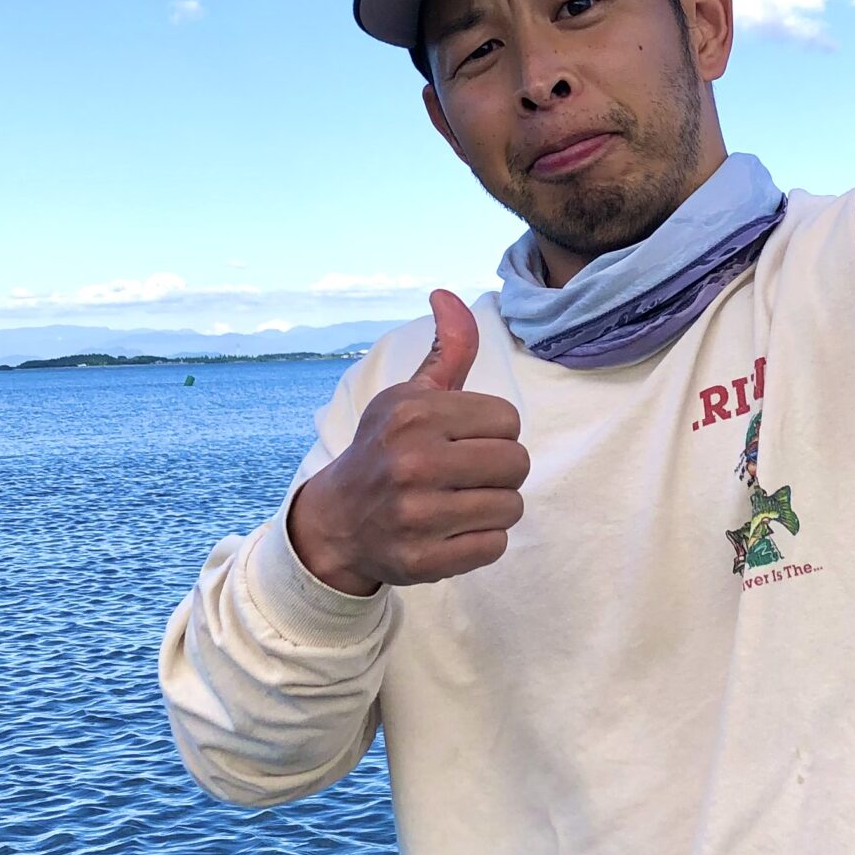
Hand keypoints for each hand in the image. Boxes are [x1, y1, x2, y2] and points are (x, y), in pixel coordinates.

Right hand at [286, 291, 527, 595]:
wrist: (337, 521)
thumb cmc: (384, 449)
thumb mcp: (409, 396)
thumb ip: (446, 350)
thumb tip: (447, 294)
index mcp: (414, 415)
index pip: (509, 420)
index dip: (494, 431)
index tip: (464, 440)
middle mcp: (413, 462)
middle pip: (517, 463)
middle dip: (500, 470)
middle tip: (466, 474)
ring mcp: (417, 515)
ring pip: (511, 506)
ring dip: (494, 506)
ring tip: (459, 502)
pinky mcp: (423, 560)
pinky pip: (495, 545)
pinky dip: (482, 540)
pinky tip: (452, 530)